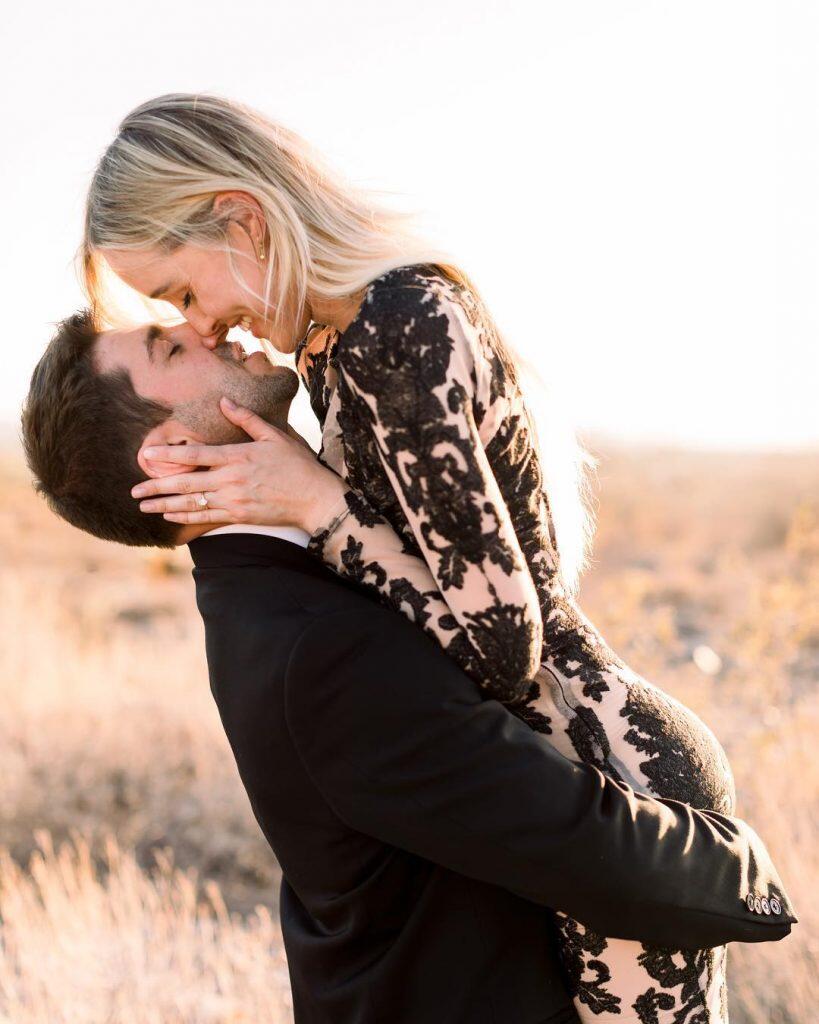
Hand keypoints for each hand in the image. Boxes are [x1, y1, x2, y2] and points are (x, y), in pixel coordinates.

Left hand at [131, 398, 347, 532]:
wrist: (315, 499)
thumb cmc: (298, 465)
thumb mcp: (275, 436)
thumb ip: (246, 420)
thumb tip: (224, 401)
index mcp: (237, 456)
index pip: (194, 454)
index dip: (168, 454)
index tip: (147, 454)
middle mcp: (230, 480)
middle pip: (185, 483)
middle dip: (156, 487)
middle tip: (133, 489)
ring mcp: (233, 501)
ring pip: (191, 504)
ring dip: (164, 506)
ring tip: (143, 506)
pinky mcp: (238, 516)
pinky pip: (205, 518)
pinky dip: (185, 517)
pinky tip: (169, 516)